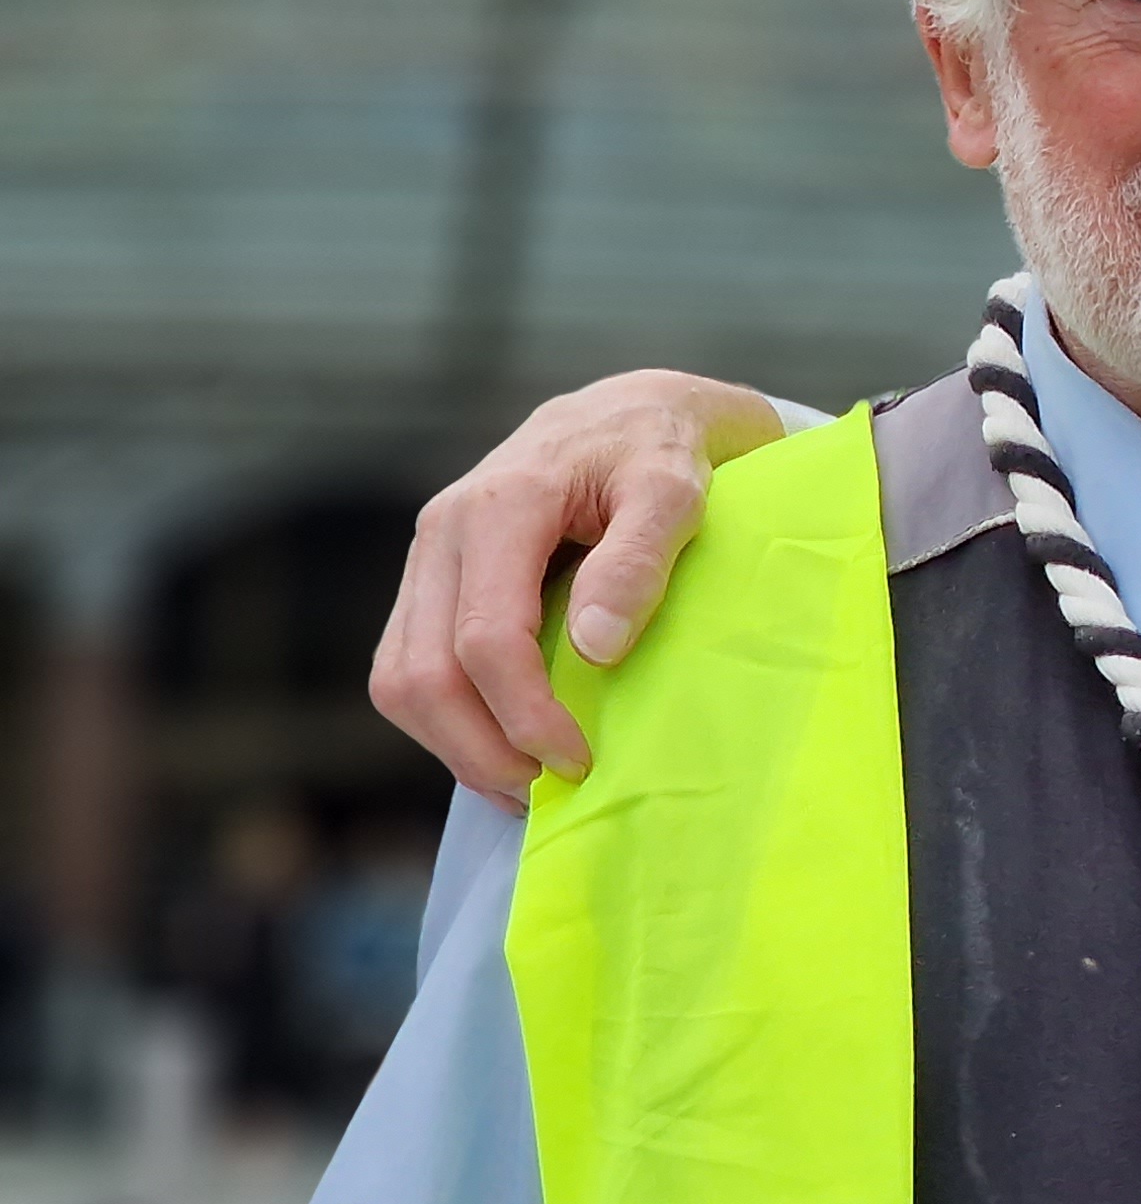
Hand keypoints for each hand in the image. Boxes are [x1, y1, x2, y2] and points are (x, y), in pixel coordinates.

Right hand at [373, 371, 783, 804]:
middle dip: (482, 750)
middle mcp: (443, 530)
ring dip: (455, 747)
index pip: (486, 639)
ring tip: (530, 784)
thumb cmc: (664, 449)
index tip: (582, 762)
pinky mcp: (430, 581)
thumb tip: (596, 648)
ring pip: (400, 679)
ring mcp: (428, 558)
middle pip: (423, 674)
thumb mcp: (677, 487)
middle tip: (554, 792)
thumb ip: (641, 557)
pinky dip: (446, 721)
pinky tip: (505, 746)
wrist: (634, 410)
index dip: (526, 715)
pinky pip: (407, 667)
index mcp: (501, 503)